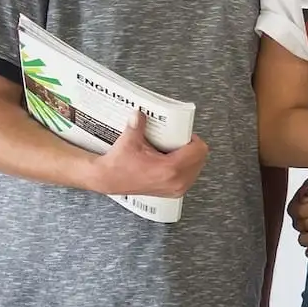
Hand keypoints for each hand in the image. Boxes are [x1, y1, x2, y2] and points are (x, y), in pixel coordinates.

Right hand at [89, 110, 208, 198]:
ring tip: (175, 149)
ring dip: (190, 157)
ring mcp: (175, 189)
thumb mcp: (129, 140)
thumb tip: (142, 113)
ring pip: (196, 168)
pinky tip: (173, 160)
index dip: (192, 138)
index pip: (198, 150)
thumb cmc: (117, 165)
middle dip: (192, 147)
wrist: (107, 179)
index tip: (182, 133)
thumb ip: (138, 124)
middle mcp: (176, 182)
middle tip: (178, 139)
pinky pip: (189, 176)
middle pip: (200, 158)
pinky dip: (185, 166)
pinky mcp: (172, 192)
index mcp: (170, 169)